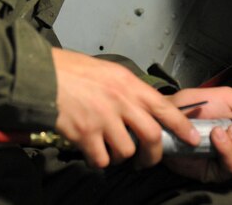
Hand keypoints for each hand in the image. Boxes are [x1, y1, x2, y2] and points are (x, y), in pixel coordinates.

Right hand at [51, 48, 199, 168]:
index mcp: (127, 83)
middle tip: (146, 160)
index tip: (192, 139)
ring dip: (120, 156)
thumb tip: (139, 107)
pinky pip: (102, 160)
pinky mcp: (86, 134)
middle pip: (152, 136)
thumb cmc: (68, 70)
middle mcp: (120, 100)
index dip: (181, 126)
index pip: (164, 107)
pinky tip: (90, 151)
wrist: (39, 76)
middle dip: (152, 155)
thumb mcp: (106, 70)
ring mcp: (104, 119)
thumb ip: (125, 88)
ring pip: (126, 151)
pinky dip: (98, 160)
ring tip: (109, 149)